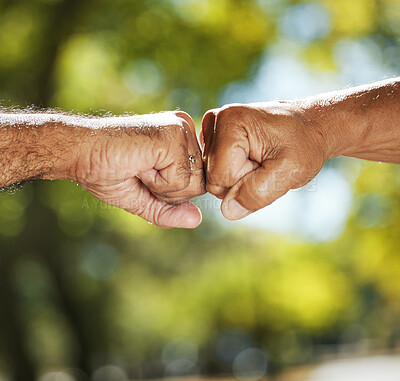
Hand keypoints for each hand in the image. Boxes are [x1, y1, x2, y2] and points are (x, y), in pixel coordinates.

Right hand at [73, 111, 204, 227]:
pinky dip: (157, 183)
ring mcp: (181, 130)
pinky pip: (181, 181)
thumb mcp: (144, 199)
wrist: (81, 154)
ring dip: (163, 188)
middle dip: (169, 193)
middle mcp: (186, 128)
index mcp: (182, 139)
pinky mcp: (174, 136)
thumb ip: (171, 210)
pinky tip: (140, 164)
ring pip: (196, 185)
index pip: (199, 181)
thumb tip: (197, 220)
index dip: (171, 192)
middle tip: (141, 171)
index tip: (144, 173)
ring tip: (140, 166)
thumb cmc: (108, 172)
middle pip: (202, 184)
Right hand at [200, 102, 327, 219]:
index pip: (220, 178)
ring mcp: (211, 129)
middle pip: (213, 179)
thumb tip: (227, 211)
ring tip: (261, 159)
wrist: (310, 126)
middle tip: (266, 163)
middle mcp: (214, 121)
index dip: (246, 182)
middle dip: (241, 181)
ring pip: (212, 178)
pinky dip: (233, 172)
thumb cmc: (304, 144)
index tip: (268, 164)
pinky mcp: (212, 137)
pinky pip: (214, 172)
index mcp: (229, 121)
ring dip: (238, 178)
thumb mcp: (289, 171)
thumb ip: (258, 193)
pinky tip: (250, 158)